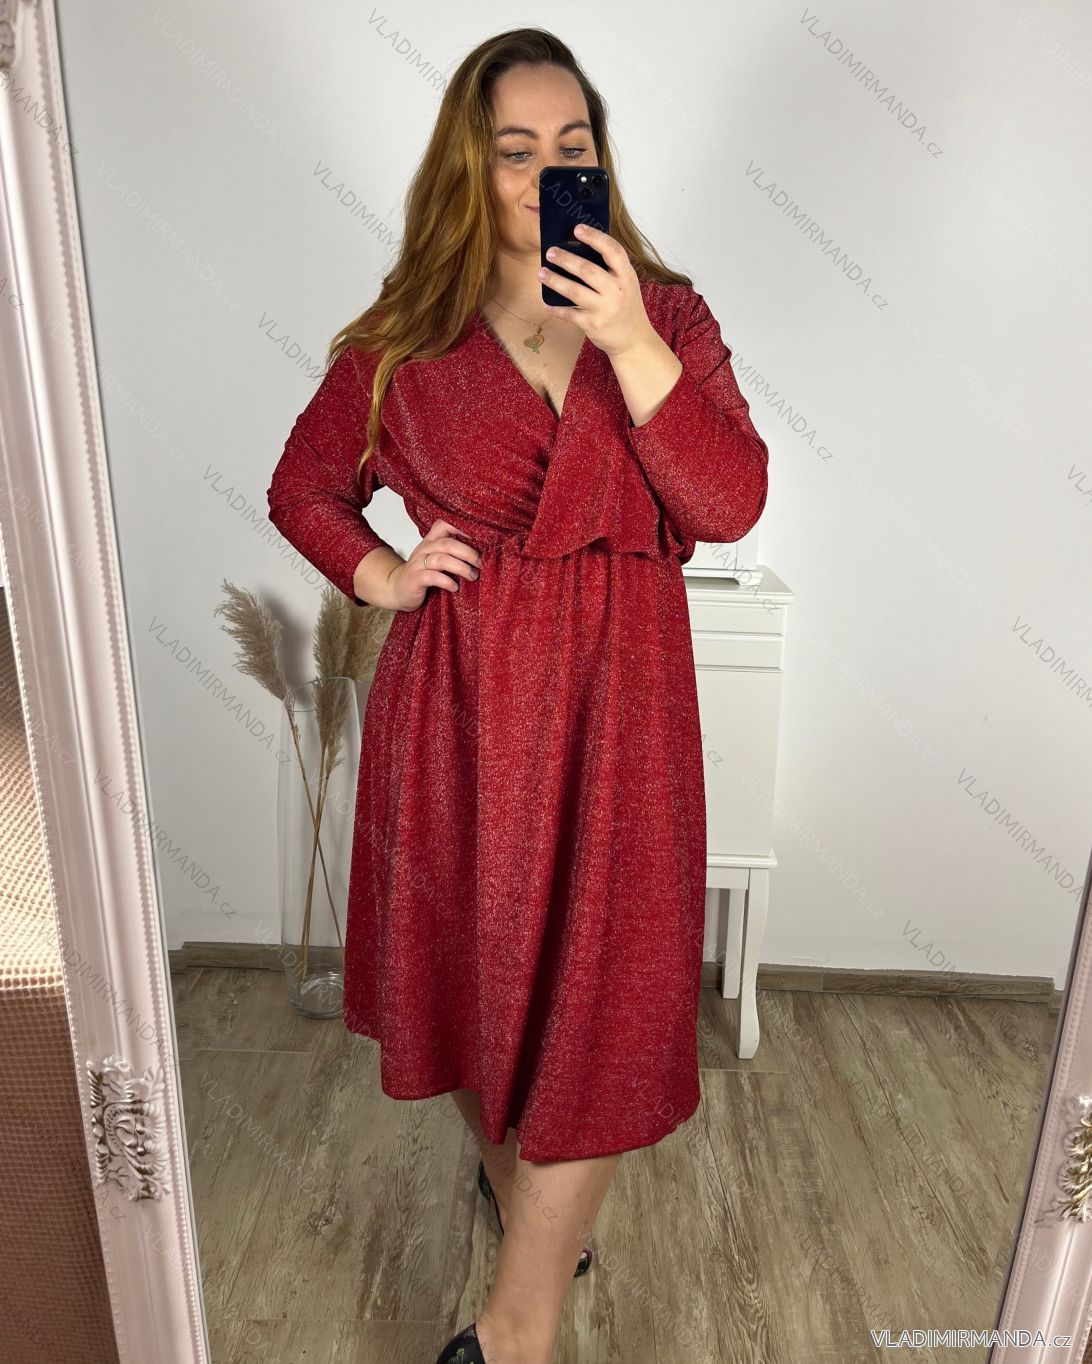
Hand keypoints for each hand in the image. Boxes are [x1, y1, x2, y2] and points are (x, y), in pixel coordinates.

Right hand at [385, 518, 481, 610]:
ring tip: (472, 576)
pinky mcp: (415, 579)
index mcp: (431, 541)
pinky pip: (433, 577)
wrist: (397, 589)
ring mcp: (418, 563)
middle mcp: (424, 549)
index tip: (481, 537)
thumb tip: (482, 552)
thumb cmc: (422, 574)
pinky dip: (447, 581)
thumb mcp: (436, 559)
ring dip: (461, 568)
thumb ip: (452, 552)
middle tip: (480, 563)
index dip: (462, 527)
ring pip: (441, 559)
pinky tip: (455, 587)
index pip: (444, 524)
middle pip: (448, 543)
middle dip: (468, 553)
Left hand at [537, 223, 656, 357]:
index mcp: (626, 277)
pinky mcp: (592, 325)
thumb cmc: (627, 307)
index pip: (613, 251)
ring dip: (555, 281)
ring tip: (541, 273)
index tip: (577, 229)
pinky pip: (569, 314)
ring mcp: (604, 309)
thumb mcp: (627, 284)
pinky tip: (547, 303)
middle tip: (550, 252)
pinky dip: (556, 309)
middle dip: (566, 259)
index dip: (595, 238)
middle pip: (588, 270)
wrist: (634, 340)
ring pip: (575, 291)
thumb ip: (611, 269)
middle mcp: (616, 291)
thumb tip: (581, 248)